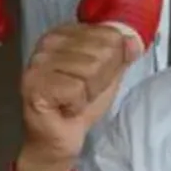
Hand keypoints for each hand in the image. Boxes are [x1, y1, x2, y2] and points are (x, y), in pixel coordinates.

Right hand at [19, 24, 142, 168]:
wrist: (59, 137)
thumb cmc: (81, 103)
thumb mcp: (108, 74)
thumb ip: (122, 55)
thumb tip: (134, 41)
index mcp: (66, 33)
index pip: (110, 35)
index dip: (112, 62)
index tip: (93, 77)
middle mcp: (48, 42)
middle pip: (102, 52)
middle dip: (100, 79)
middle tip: (83, 92)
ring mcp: (38, 62)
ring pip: (91, 70)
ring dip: (89, 93)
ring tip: (74, 99)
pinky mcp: (35, 85)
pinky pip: (77, 89)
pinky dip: (77, 104)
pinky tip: (65, 108)